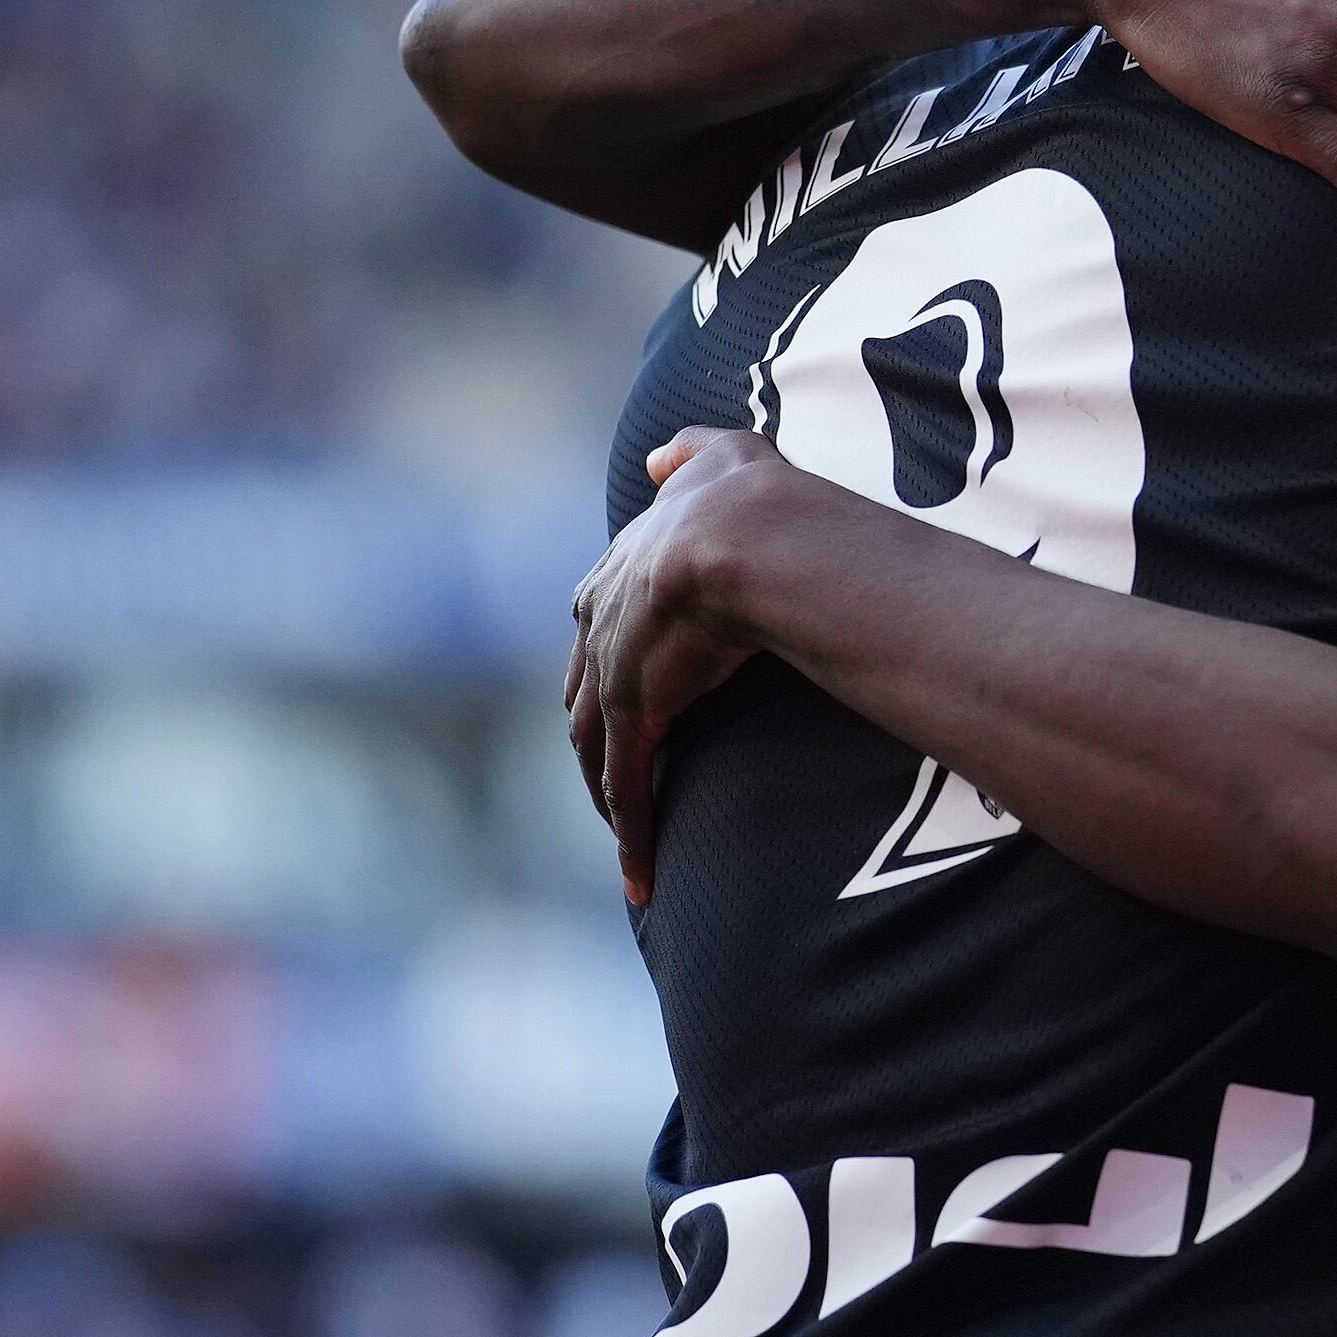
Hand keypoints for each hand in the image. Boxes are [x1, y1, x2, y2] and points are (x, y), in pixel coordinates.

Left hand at [566, 427, 793, 903]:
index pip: (602, 636)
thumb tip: (660, 461)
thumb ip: (689, 455)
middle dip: (601, 740)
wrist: (745, 535)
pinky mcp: (633, 714)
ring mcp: (612, 672)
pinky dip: (633, 836)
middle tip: (623, 782)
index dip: (614, 673)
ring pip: (598, 751)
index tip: (632, 703)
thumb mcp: (719, 457)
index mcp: (618, 574)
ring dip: (614, 799)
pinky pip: (629, 786)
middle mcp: (601, 624)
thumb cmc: (751, 499)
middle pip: (586, 698)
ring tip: (632, 844)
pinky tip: (640, 880)